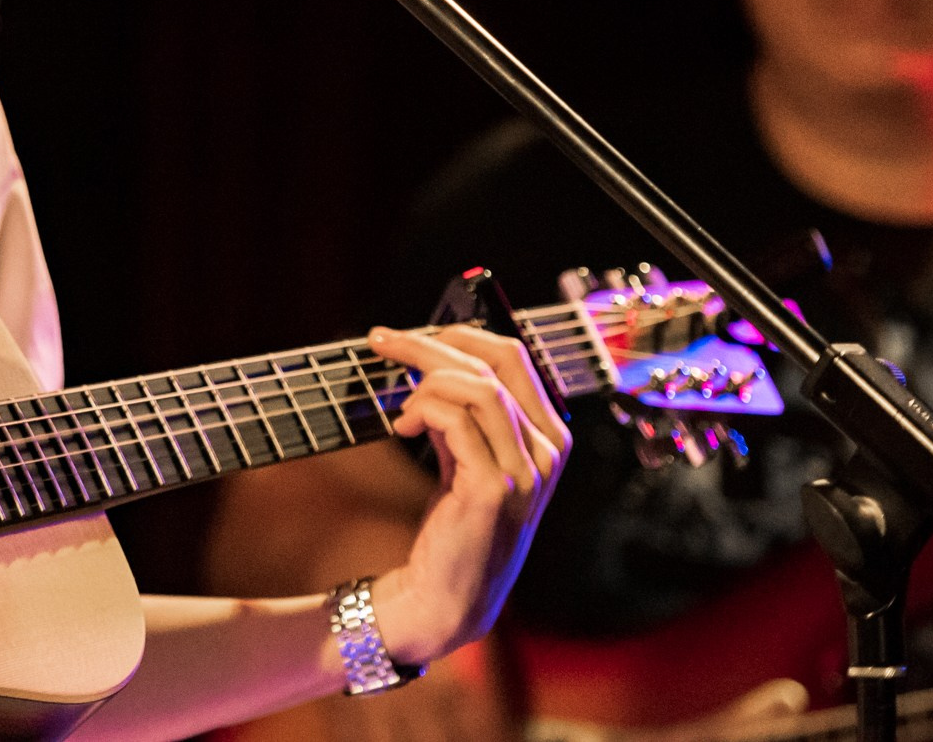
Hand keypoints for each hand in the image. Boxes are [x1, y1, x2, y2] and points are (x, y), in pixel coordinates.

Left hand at [364, 324, 569, 666]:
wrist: (447, 597)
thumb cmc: (456, 526)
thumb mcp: (468, 458)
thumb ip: (465, 415)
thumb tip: (429, 360)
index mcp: (549, 436)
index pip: (514, 356)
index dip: (461, 334)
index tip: (412, 334)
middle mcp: (547, 450)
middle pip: (496, 361)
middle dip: (432, 342)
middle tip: (383, 341)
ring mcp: (525, 471)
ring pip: (476, 386)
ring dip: (423, 378)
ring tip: (398, 408)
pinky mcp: (493, 489)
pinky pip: (456, 420)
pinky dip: (422, 410)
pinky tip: (403, 427)